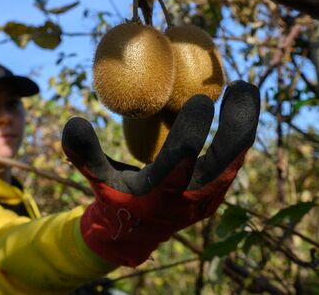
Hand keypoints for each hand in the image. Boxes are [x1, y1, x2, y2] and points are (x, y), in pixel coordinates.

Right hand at [62, 81, 259, 265]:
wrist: (135, 233)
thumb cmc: (115, 199)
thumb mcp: (96, 178)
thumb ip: (83, 152)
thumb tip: (73, 121)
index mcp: (160, 196)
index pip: (180, 163)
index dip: (191, 133)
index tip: (201, 100)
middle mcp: (192, 198)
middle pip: (225, 161)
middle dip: (237, 123)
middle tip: (241, 85)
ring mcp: (209, 196)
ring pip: (236, 158)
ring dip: (243, 123)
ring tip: (246, 88)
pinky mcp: (217, 191)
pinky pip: (234, 158)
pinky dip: (238, 132)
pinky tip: (239, 104)